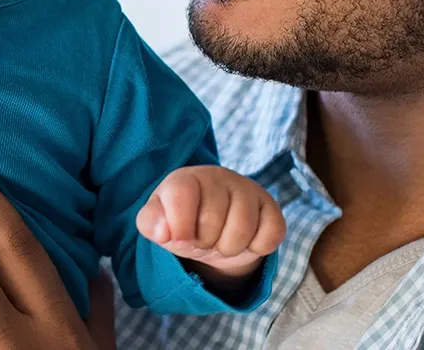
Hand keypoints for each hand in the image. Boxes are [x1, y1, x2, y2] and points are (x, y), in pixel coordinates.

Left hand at [135, 166, 284, 289]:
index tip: (179, 240)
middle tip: (202, 239)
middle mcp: (218, 176)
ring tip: (221, 241)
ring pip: (243, 229)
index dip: (180, 226)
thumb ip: (151, 223)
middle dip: (204, 241)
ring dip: (229, 248)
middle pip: (213, 219)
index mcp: (186, 178)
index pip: (182, 195)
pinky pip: (270, 235)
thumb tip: (164, 231)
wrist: (214, 228)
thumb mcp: (158, 223)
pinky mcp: (271, 207)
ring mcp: (248, 189)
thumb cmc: (182, 222)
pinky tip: (246, 240)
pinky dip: (257, 248)